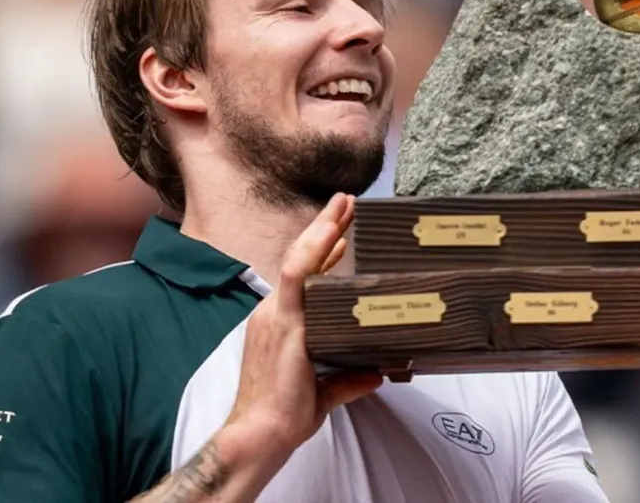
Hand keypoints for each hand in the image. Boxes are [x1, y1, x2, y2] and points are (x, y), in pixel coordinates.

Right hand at [224, 193, 382, 461]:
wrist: (262, 435)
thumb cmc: (284, 416)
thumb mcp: (324, 392)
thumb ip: (348, 379)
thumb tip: (377, 373)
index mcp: (280, 324)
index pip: (303, 278)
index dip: (321, 253)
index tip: (342, 233)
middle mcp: (274, 312)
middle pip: (301, 260)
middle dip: (324, 230)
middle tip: (347, 204)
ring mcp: (276, 315)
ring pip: (300, 259)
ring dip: (322, 229)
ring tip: (344, 204)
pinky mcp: (284, 323)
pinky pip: (297, 276)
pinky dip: (314, 249)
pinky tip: (332, 230)